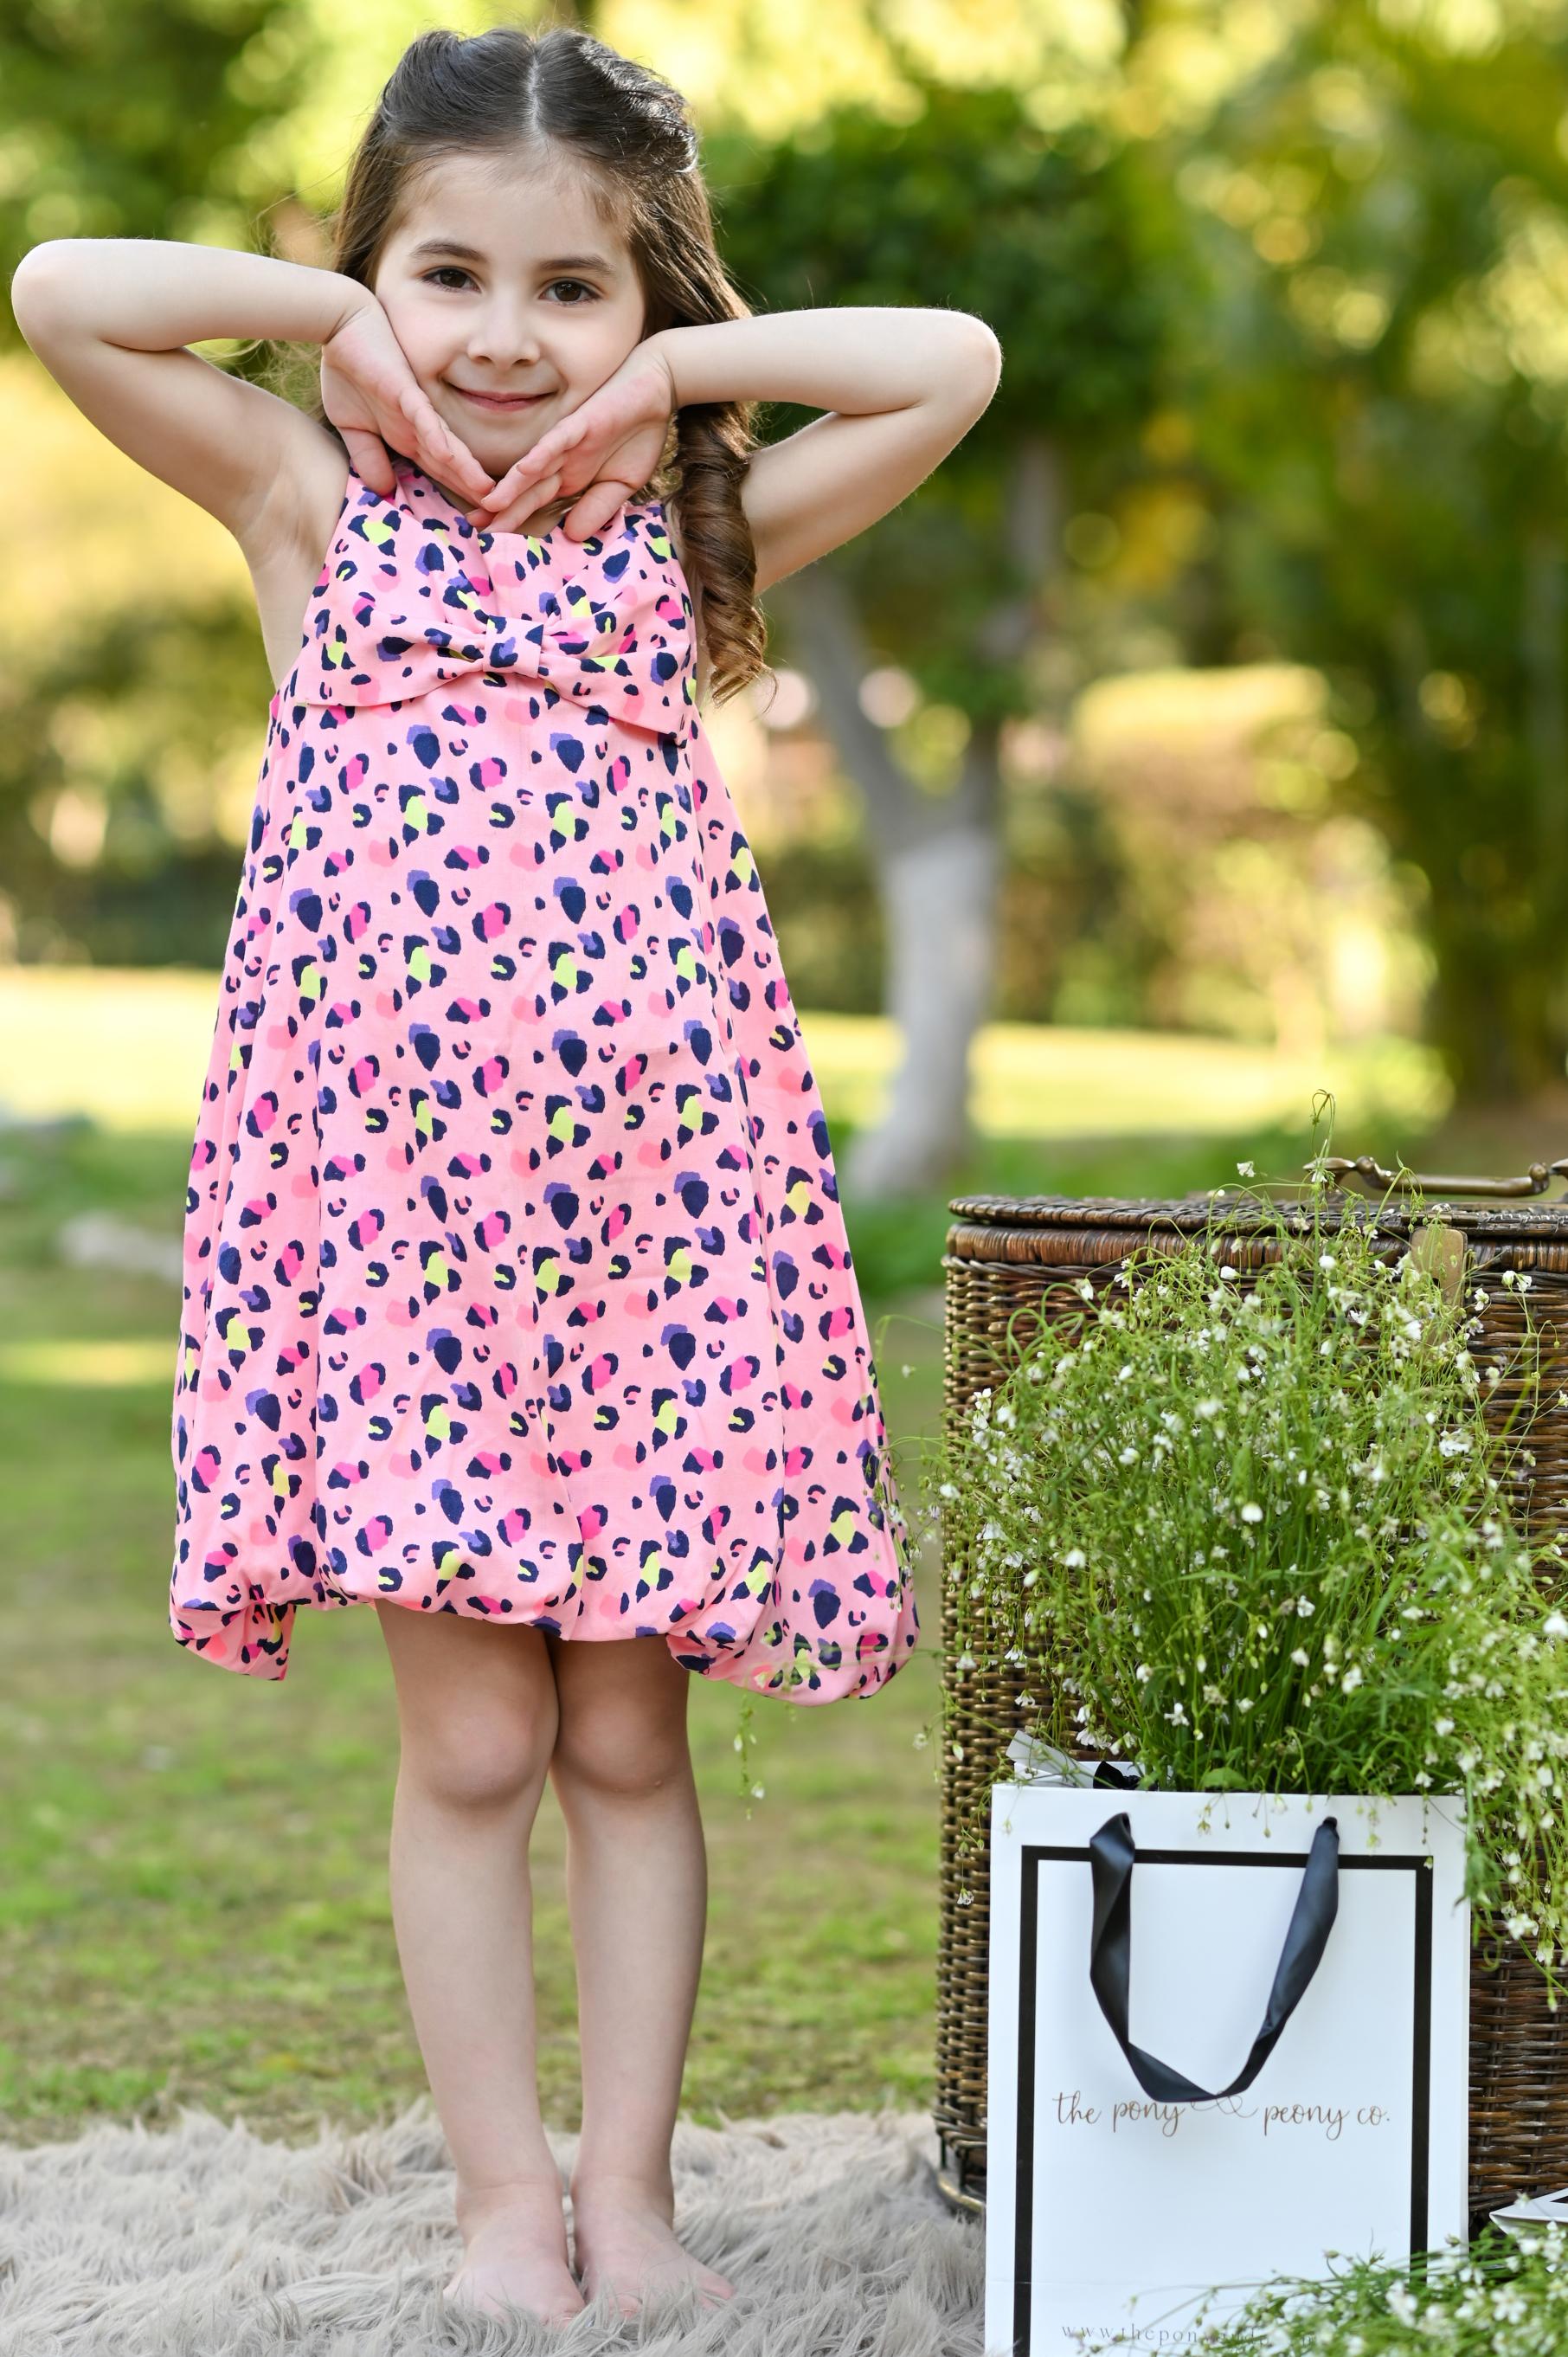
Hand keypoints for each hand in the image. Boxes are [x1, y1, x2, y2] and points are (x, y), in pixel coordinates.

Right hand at [320, 297, 495, 505]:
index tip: (480, 521)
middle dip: (475, 492)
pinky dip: (438, 438)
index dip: (459, 495)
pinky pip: (425, 418)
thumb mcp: (353, 426)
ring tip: (491, 497)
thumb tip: (383, 491)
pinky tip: (453, 458)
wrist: (340, 325)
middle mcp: (419, 427)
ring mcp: (416, 409)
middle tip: (501, 518)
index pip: (442, 472)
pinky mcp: (406, 391)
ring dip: (468, 472)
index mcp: (410, 436)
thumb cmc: (349, 371)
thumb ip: (368, 458)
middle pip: (454, 466)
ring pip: (448, 447)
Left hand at [461, 337, 678, 538]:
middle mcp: (562, 462)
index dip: (517, 521)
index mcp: (569, 478)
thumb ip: (597, 509)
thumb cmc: (637, 436)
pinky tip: (524, 471)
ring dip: (512, 487)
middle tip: (474, 526)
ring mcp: (568, 443)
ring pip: (535, 469)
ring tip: (490, 506)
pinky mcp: (580, 424)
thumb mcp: (621, 485)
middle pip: (527, 491)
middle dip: (502, 510)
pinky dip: (542, 456)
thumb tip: (573, 536)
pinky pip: (557, 441)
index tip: (493, 539)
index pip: (537, 504)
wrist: (655, 391)